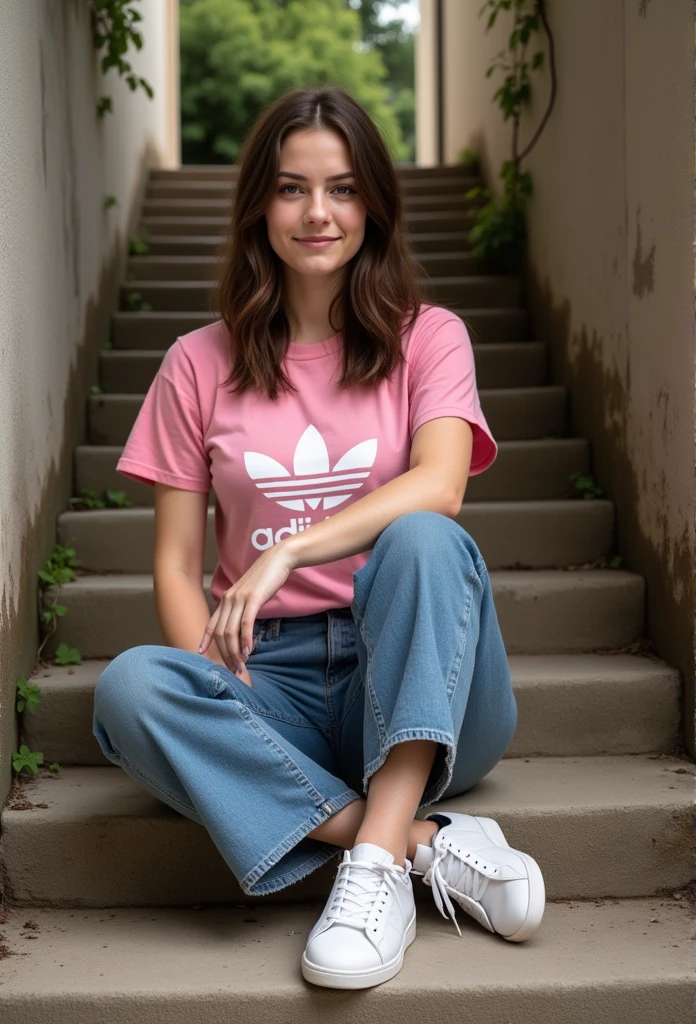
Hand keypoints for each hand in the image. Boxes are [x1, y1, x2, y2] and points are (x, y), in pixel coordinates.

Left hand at [198, 542, 295, 675]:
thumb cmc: (265, 578)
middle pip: (221, 634)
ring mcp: (240, 599)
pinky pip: (246, 624)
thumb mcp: (248, 594)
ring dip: (235, 652)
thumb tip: (241, 625)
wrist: (277, 560)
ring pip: (231, 631)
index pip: (212, 624)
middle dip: (226, 654)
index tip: (200, 653)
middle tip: (234, 669)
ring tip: (241, 666)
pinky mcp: (253, 599)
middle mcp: (228, 600)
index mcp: (226, 599)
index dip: (205, 640)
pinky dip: (245, 640)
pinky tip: (249, 651)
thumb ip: (241, 607)